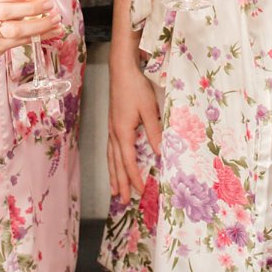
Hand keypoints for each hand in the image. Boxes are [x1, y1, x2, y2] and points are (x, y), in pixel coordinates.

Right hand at [107, 52, 161, 202]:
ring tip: (114, 190)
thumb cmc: (136, 88)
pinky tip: (114, 164)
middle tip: (123, 200)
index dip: (135, 178)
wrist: (121, 70)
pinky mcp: (112, 123)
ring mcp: (111, 129)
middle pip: (116, 164)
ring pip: (111, 158)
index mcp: (123, 133)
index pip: (129, 162)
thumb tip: (160, 152)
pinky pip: (110, 149)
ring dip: (113, 175)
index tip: (141, 192)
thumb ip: (154, 131)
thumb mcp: (149, 109)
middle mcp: (114, 134)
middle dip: (121, 183)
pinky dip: (112, 161)